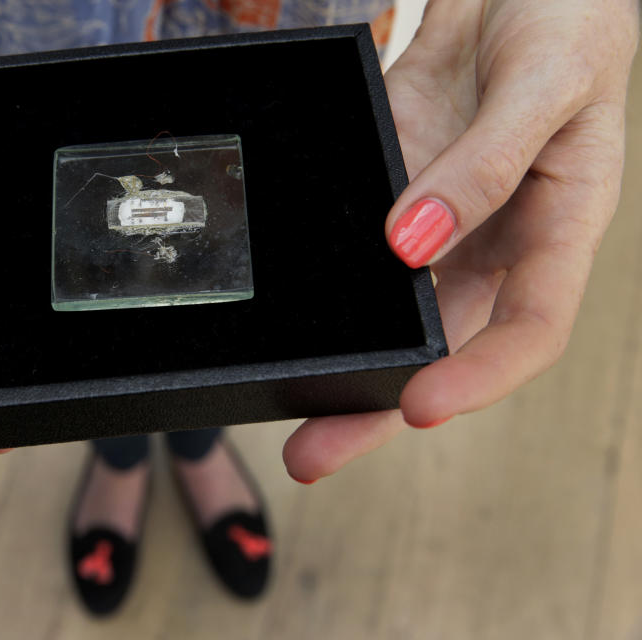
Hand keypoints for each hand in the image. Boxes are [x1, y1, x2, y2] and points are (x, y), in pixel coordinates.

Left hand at [283, 0, 638, 481]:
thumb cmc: (565, 16)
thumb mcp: (544, 86)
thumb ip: (484, 166)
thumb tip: (411, 242)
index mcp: (556, 226)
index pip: (526, 329)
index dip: (477, 377)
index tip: (418, 405)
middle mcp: (493, 239)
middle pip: (440, 344)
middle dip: (381, 406)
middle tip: (315, 453)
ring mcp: (437, 218)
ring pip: (392, 310)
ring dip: (343, 360)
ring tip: (285, 407)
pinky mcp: (391, 185)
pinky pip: (357, 247)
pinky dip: (328, 286)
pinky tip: (292, 317)